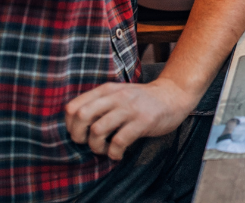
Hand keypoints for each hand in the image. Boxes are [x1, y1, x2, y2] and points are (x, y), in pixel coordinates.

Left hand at [65, 78, 193, 160]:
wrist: (174, 95)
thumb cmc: (142, 100)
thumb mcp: (118, 94)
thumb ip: (99, 103)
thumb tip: (75, 125)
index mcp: (107, 90)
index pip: (73, 106)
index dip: (69, 125)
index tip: (80, 133)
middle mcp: (116, 97)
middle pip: (81, 116)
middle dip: (78, 136)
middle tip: (87, 143)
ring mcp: (130, 108)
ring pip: (97, 130)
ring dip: (96, 147)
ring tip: (105, 149)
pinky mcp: (143, 121)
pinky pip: (119, 142)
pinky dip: (114, 153)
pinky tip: (118, 154)